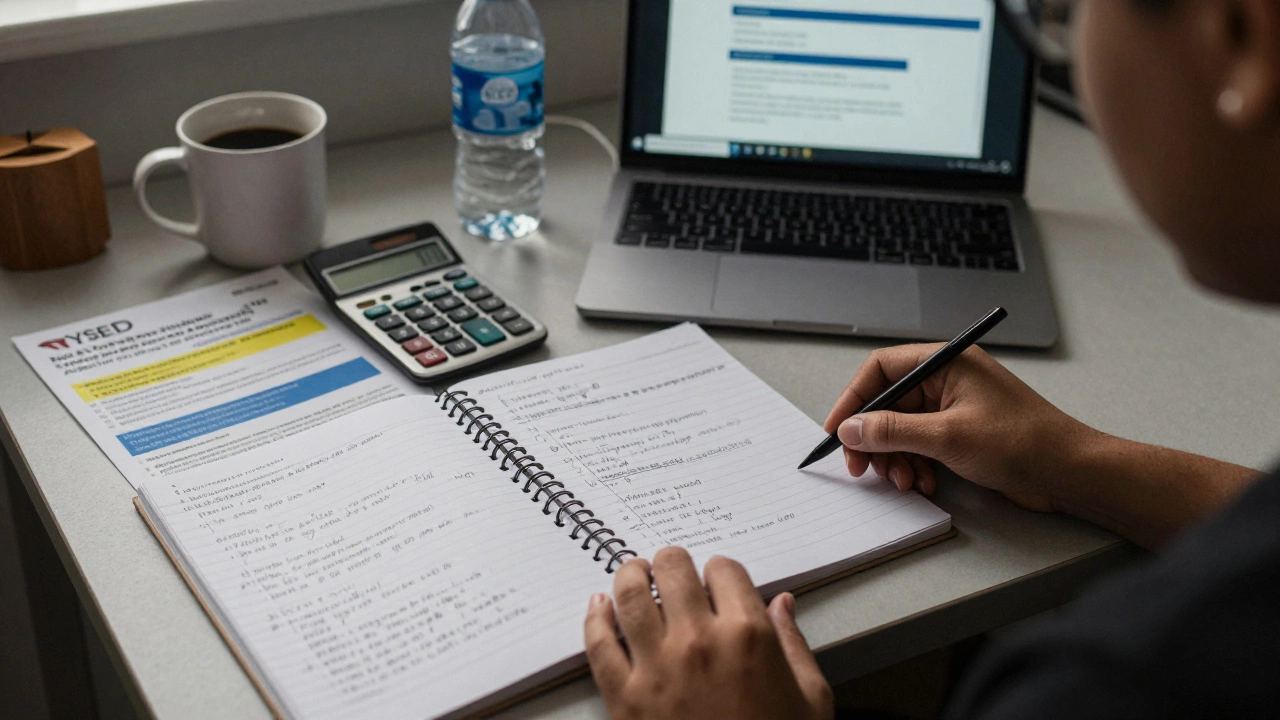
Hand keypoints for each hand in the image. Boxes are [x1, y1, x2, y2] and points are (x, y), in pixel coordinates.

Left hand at [584, 548, 833, 719]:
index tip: (716, 582)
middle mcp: (699, 642)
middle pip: (673, 567)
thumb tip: (782, 604)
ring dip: (630, 575)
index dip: (720, 571)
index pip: (724, 569)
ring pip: (630, 594)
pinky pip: (599, 643)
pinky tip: (598, 608)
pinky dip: (594, 619)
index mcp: (749, 636)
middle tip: (672, 570)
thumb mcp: (811, 699)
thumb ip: (793, 643)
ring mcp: (657, 668)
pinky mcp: (625, 698)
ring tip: (634, 574)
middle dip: (673, 563)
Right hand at [825, 344, 1099, 512]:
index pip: (881, 369)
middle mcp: (947, 380)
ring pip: (901, 429)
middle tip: (862, 467)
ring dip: (894, 457)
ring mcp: (953, 408)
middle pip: (887, 403)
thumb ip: (892, 431)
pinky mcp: (960, 433)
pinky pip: (920, 445)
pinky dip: (914, 464)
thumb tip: (852, 428)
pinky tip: (923, 482)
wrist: (1070, 472)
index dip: (854, 399)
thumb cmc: (1024, 442)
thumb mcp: (947, 437)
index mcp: (945, 363)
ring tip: (903, 479)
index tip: (838, 430)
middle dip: (873, 438)